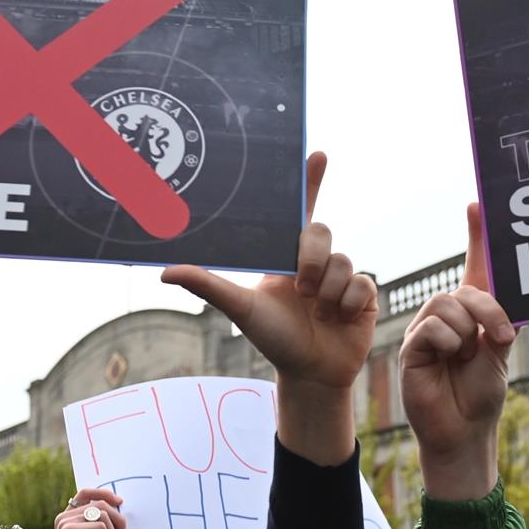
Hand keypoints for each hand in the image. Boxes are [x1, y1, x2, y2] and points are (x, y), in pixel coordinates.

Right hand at [54, 488, 128, 528]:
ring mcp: (65, 522)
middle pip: (99, 503)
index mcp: (68, 516)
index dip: (103, 493)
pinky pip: (100, 527)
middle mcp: (64, 517)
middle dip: (118, 518)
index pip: (85, 492)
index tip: (120, 502)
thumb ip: (97, 523)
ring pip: (102, 514)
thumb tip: (119, 507)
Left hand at [162, 153, 375, 464]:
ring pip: (342, 261)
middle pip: (320, 233)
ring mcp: (341, 276)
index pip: (301, 210)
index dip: (310, 181)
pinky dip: (347, 304)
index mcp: (287, 255)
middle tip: (301, 291)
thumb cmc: (273, 339)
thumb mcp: (239, 309)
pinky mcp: (363, 294)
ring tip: (317, 313)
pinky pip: (361, 283)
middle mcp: (316, 260)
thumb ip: (207, 286)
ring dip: (327, 292)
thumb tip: (165, 271)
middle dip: (311, 261)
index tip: (317, 154)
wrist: (310, 374)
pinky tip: (338, 319)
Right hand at [399, 203, 514, 499]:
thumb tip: (492, 296)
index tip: (477, 204)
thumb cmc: (482, 395)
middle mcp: (447, 317)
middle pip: (463, 289)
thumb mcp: (499, 353)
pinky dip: (448, 343)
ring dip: (467, 332)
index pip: (473, 268)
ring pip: (446, 305)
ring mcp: (427, 331)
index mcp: (472, 313)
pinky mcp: (411, 348)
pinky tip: (449, 360)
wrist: (465, 431)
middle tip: (500, 338)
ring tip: (467, 357)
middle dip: (489, 310)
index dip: (476, 237)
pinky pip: (431, 328)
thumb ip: (497, 321)